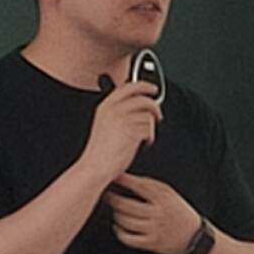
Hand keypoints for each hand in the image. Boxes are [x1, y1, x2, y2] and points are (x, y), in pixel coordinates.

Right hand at [77, 76, 162, 192]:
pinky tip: (142, 145)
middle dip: (155, 107)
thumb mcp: (104, 124)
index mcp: (105, 106)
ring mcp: (122, 120)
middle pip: (143, 99)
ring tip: (143, 138)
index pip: (128, 87)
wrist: (95, 167)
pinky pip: (150, 129)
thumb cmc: (99, 152)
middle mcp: (114, 110)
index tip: (152, 89)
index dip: (143, 86)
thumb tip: (139, 107)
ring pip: (149, 116)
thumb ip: (118, 112)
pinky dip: (150, 138)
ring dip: (150, 128)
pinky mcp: (132, 131)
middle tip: (158, 116)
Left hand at [104, 175, 206, 253]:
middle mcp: (158, 213)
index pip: (138, 185)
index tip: (113, 177)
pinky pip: (128, 238)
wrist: (194, 236)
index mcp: (163, 197)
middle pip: (127, 206)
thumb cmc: (178, 211)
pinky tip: (118, 227)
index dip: (123, 180)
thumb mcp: (169, 193)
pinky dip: (119, 232)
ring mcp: (154, 229)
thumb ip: (150, 186)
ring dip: (116, 215)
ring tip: (115, 210)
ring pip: (125, 221)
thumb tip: (125, 178)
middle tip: (106, 195)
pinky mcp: (151, 243)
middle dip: (113, 199)